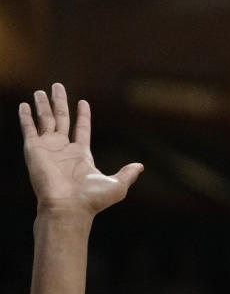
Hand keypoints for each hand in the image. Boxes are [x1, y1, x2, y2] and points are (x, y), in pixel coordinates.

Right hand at [20, 84, 142, 215]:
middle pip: (61, 119)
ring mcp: (48, 148)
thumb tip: (140, 167)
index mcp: (81, 155)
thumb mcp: (116, 185)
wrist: (68, 208)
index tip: (83, 101)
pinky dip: (26, 117)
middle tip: (57, 86)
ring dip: (43, 105)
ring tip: (41, 90)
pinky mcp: (34, 150)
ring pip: (46, 120)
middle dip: (59, 103)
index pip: (82, 129)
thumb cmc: (91, 200)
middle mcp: (63, 149)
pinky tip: (24, 105)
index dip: (83, 115)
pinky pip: (29, 129)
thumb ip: (127, 174)